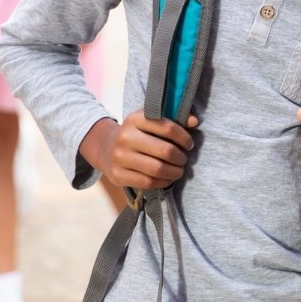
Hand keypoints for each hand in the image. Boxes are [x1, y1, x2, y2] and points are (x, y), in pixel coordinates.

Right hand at [80, 111, 197, 191]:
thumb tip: (194, 122)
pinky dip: (163, 182)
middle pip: (165, 151)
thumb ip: (173, 119)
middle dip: (181, 158)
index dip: (184, 138)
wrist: (106, 148)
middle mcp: (126, 137)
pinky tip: (168, 178)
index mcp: (136, 119)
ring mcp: (120, 157)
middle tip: (184, 160)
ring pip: (157, 169)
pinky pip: (148, 182)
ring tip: (179, 170)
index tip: (189, 144)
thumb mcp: (150, 120)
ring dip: (174, 172)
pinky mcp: (118, 175)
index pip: (168, 128)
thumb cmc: (136, 133)